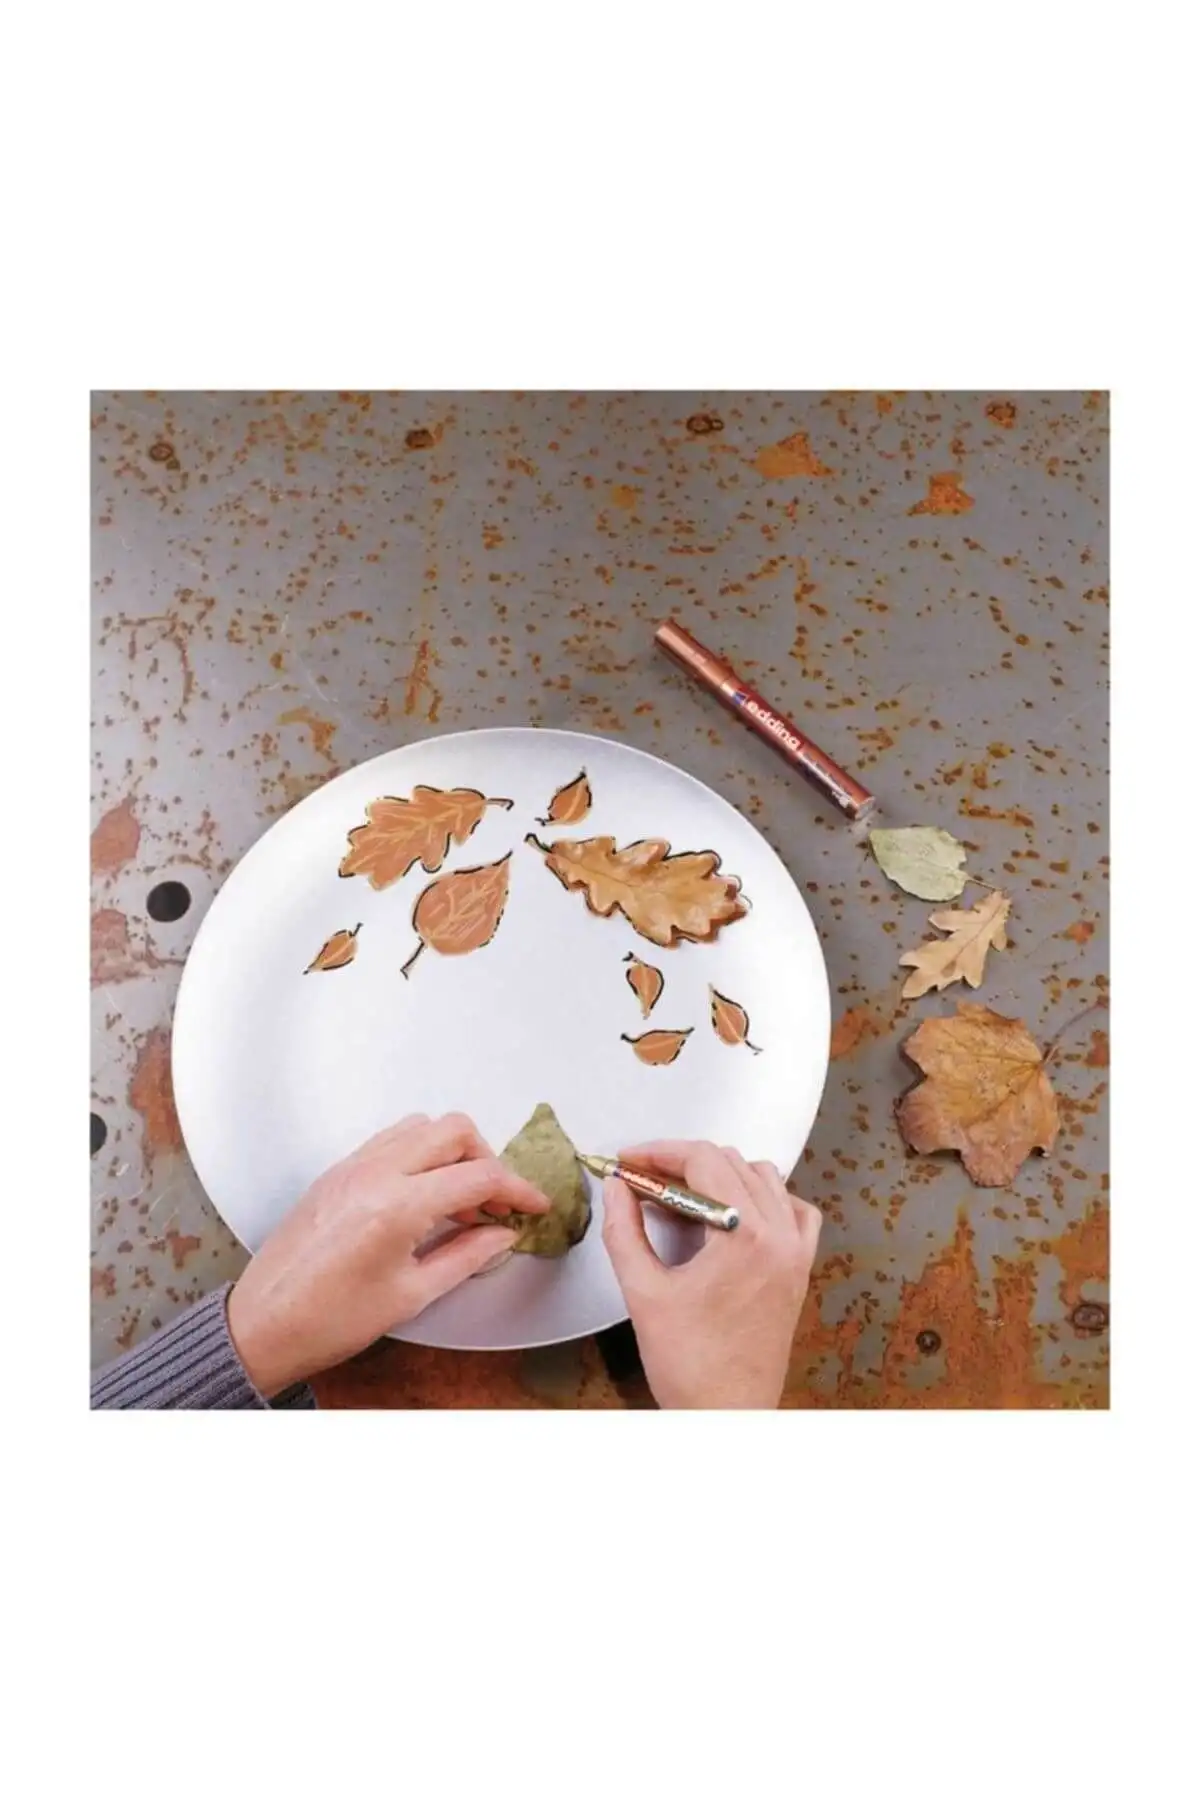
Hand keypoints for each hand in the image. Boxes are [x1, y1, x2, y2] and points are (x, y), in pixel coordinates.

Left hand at [227, 1112, 548, 1396]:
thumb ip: (465, 1256)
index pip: (478, 1177)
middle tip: (497, 1202)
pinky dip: (419, 1155)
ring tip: (460, 1203)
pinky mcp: (336, 1172)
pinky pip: (390, 1140)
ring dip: (452, 1153)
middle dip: (487, 1160)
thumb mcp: (411, 1295)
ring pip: (421, 1126)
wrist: (263, 1325)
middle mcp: (373, 1173)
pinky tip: (424, 1197)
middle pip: (453, 1131)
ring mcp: (351, 1166)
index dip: (517, 1190)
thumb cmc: (327, 1319)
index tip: (533, 1205)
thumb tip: (500, 1235)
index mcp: (396, 1206)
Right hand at [602, 1141, 821, 1408]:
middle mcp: (780, 1235)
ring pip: (764, 1178)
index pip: (703, 1161)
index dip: (658, 1152)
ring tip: (680, 1195)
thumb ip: (624, 1230)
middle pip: (731, 1162)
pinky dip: (764, 1198)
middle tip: (642, 1180)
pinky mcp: (799, 1270)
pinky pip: (794, 1210)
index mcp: (745, 1236)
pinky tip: (734, 1214)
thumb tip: (618, 1188)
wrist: (727, 1416)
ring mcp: (796, 1252)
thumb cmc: (689, 1365)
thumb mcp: (643, 1292)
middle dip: (681, 1163)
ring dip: (720, 1175)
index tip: (629, 1161)